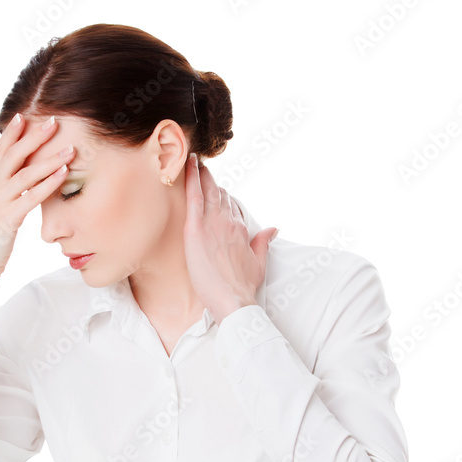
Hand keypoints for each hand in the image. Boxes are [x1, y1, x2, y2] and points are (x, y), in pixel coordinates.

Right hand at [0, 114, 75, 288]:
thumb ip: (7, 192)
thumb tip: (21, 179)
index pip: (1, 151)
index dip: (12, 132)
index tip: (25, 114)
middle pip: (13, 154)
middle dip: (34, 136)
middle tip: (54, 121)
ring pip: (25, 173)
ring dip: (49, 159)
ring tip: (70, 148)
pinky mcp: (8, 218)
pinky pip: (31, 196)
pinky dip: (49, 183)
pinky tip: (64, 174)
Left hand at [182, 153, 277, 323]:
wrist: (234, 300)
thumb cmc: (243, 287)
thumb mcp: (259, 262)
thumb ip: (263, 242)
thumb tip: (273, 228)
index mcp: (241, 228)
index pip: (231, 205)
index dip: (222, 196)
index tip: (215, 188)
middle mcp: (228, 221)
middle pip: (219, 193)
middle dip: (210, 179)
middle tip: (201, 165)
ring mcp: (213, 223)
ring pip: (207, 190)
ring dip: (201, 174)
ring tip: (193, 161)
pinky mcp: (196, 229)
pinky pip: (193, 197)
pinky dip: (190, 179)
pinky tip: (187, 165)